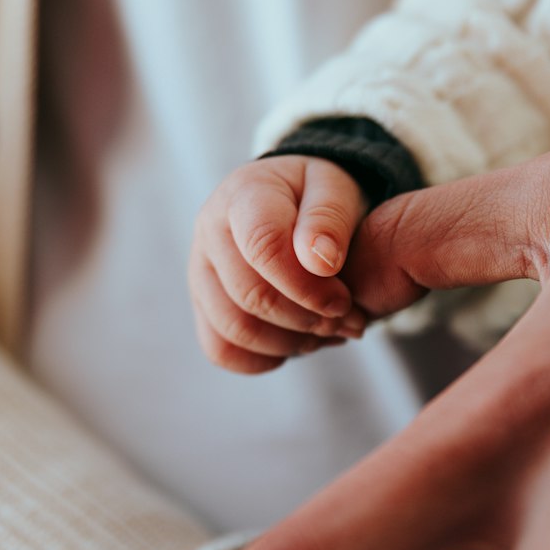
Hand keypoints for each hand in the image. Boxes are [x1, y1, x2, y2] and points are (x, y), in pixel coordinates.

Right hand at [188, 155, 368, 373]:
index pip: (263, 246)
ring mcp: (201, 270)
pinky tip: (300, 342)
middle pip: (249, 295)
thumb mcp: (336, 191)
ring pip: (233, 329)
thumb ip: (329, 219)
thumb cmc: (318, 197)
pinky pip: (220, 349)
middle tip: (348, 320)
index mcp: (244, 193)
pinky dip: (265, 358)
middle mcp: (210, 230)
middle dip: (306, 319)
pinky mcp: (203, 304)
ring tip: (328, 331)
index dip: (308, 286)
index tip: (343, 301)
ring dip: (291, 343)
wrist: (298, 204)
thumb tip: (320, 262)